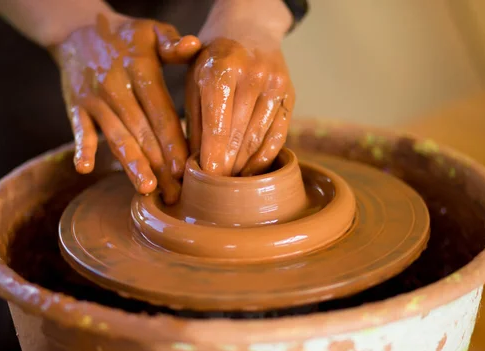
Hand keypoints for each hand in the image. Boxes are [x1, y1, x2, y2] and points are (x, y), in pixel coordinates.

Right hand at [52, 14, 200, 203]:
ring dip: (131, 164)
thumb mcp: (152, 30)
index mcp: (140, 70)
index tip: (185, 168)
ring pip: (116, 136)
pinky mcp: (76, 107)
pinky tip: (85, 168)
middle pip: (141, 131)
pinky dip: (81, 148)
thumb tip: (193, 44)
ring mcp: (95, 99)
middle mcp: (117, 87)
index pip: (160, 111)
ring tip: (146, 189)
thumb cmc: (127, 37)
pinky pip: (78, 130)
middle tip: (175, 194)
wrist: (77, 29)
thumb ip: (173, 43)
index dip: (173, 141)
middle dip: (159, 165)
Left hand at [185, 1, 294, 176]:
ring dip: (244, 166)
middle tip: (215, 189)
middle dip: (226, 166)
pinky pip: (279, 136)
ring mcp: (277, 85)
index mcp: (223, 67)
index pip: (218, 123)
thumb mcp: (193, 76)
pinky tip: (251, 173)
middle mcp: (254, 75)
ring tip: (231, 186)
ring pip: (259, 139)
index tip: (207, 178)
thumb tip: (194, 162)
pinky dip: (264, 159)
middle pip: (239, 135)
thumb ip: (194, 117)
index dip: (213, 155)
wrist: (250, 27)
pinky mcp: (291, 95)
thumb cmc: (213, 57)